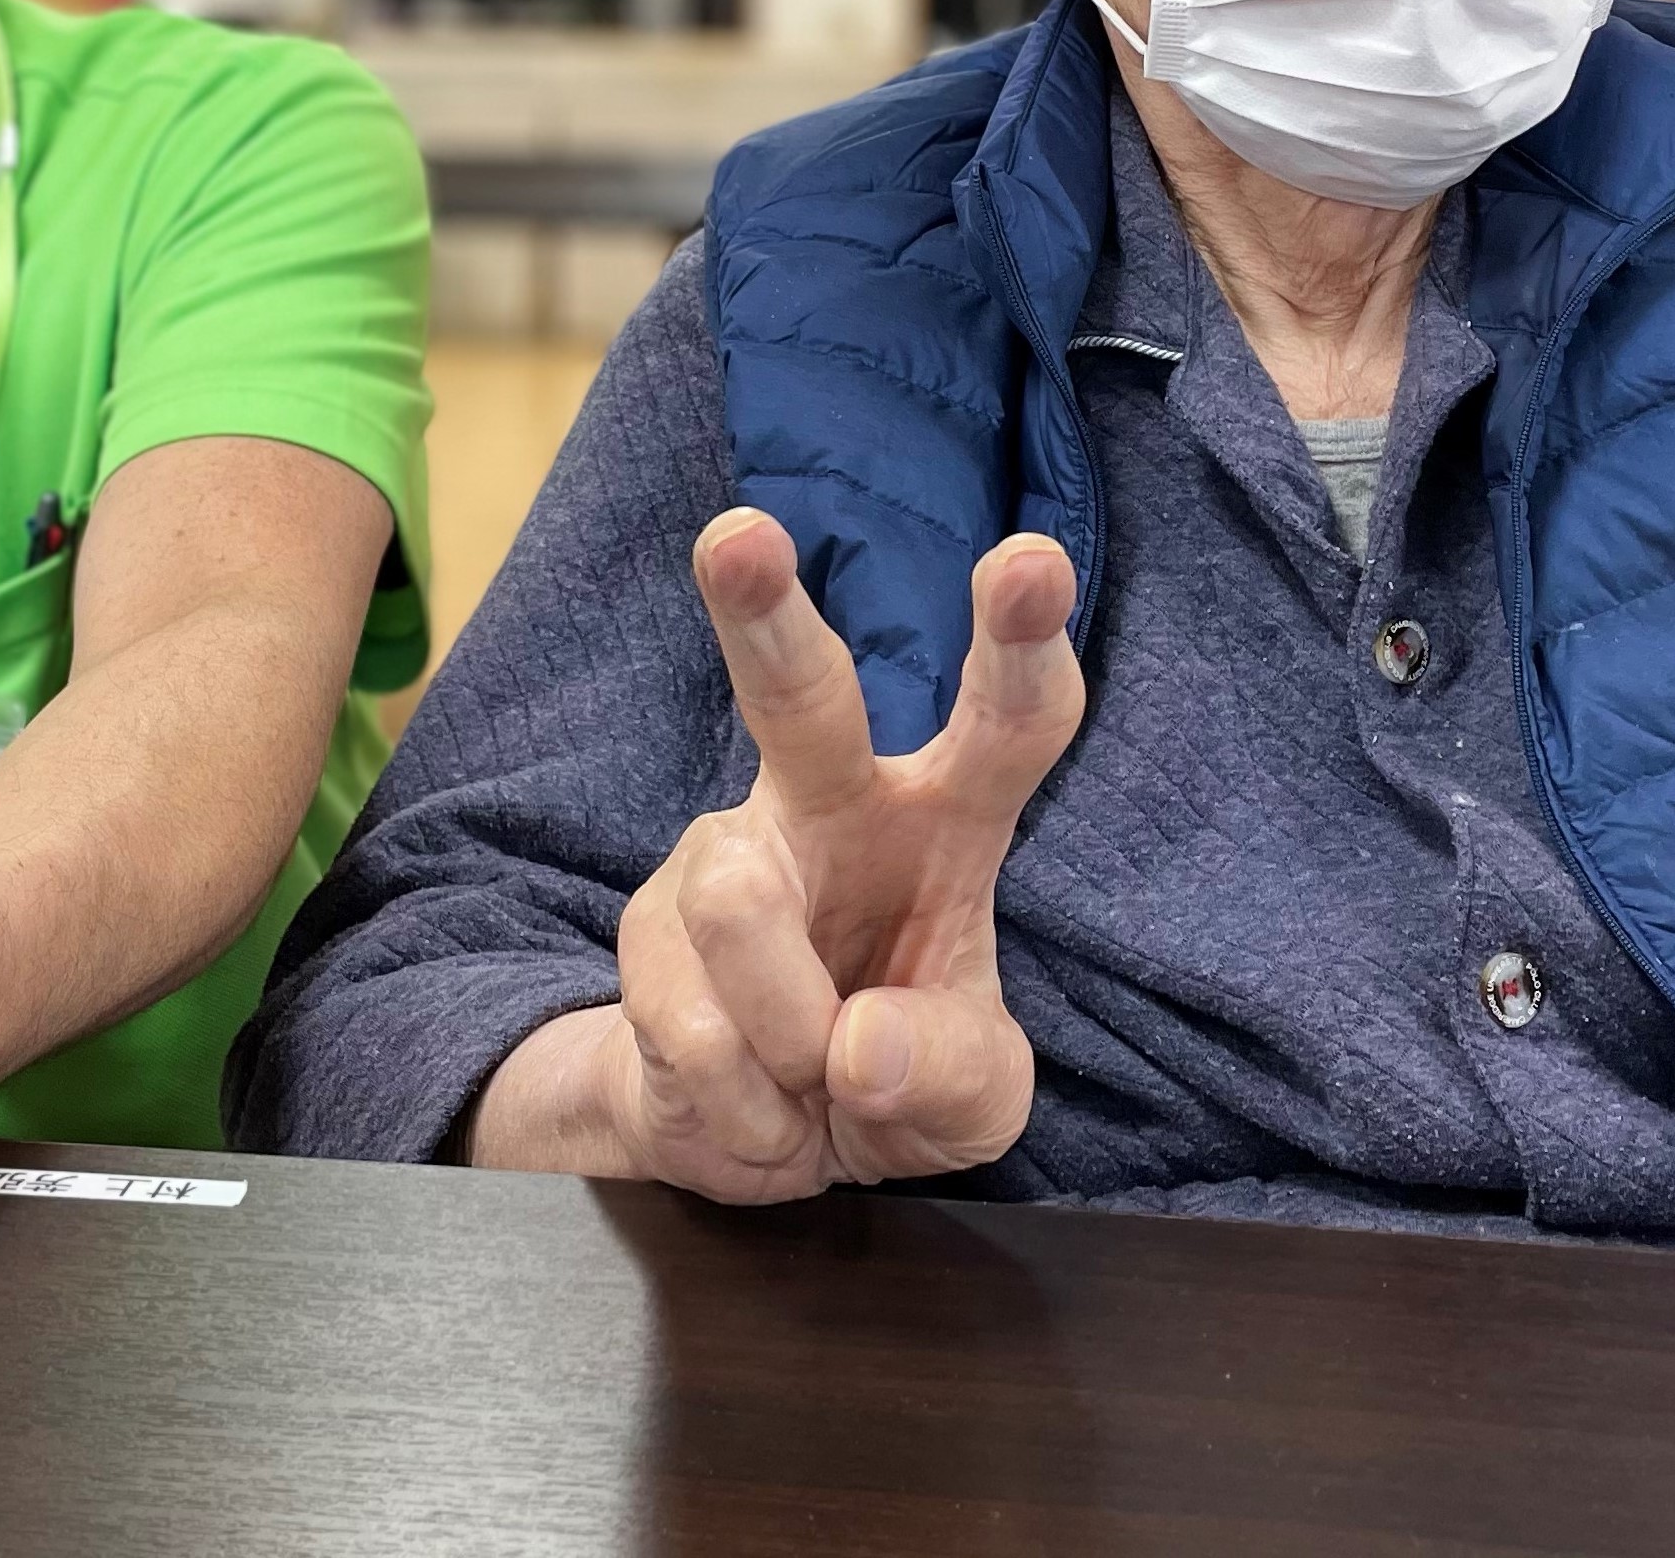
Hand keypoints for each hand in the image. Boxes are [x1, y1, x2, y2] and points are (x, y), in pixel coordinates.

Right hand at [474, 508, 1084, 1201]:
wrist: (759, 1139)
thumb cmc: (899, 1076)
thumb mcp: (977, 1106)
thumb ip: (953, 1078)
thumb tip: (860, 1049)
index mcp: (947, 817)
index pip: (1004, 723)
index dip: (1017, 645)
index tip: (1029, 563)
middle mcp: (831, 806)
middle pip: (798, 699)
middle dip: (764, 612)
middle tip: (739, 535)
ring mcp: (724, 859)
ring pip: (737, 909)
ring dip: (789, 1037)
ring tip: (810, 1083)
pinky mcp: (645, 931)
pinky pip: (694, 1031)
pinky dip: (746, 1109)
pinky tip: (757, 1106)